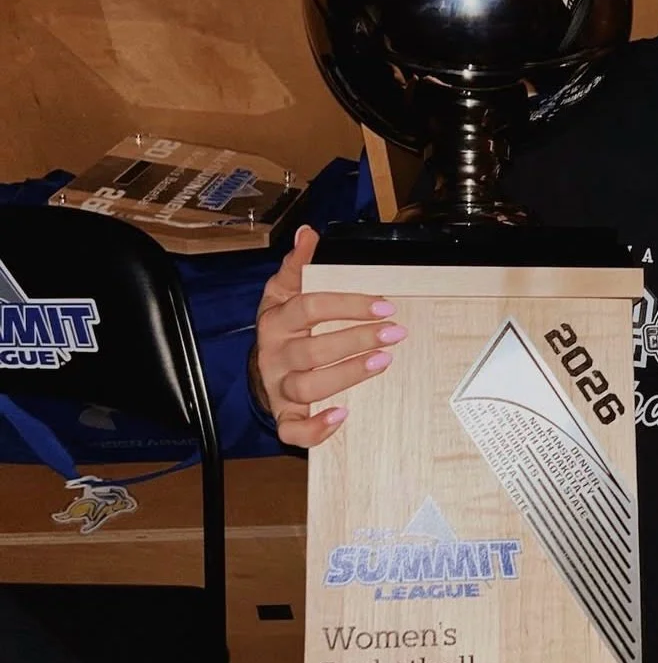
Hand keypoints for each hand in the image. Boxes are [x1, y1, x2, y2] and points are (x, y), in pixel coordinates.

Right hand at [253, 224, 406, 447]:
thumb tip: (308, 233)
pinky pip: (292, 429)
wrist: (257, 366)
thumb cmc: (282, 325)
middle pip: (313, 350)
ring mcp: (277, 386)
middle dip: (357, 341)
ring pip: (308, 386)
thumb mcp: (283, 291)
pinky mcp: (283, 414)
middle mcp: (275, 354)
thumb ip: (297, 264)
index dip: (348, 305)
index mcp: (277, 320)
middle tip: (394, 334)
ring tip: (382, 363)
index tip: (385, 304)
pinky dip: (314, 429)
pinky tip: (342, 416)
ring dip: (347, 375)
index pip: (310, 307)